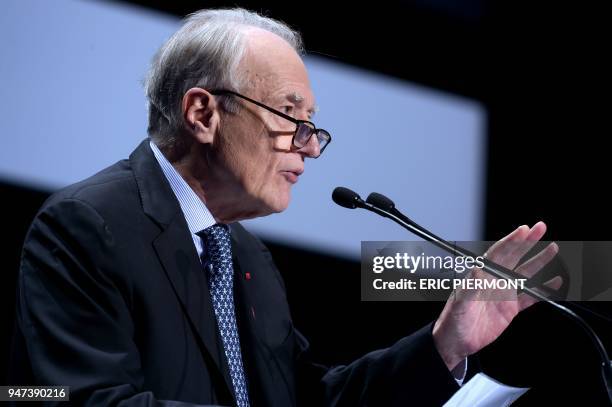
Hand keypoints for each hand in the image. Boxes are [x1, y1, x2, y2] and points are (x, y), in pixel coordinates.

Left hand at [432, 221, 561, 370]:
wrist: (455, 342)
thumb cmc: (452, 321)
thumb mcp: (459, 304)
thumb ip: (470, 288)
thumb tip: (477, 271)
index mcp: (480, 276)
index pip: (498, 253)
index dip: (511, 241)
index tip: (524, 230)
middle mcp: (492, 281)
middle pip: (513, 257)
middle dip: (527, 242)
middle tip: (540, 227)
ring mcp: (502, 294)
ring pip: (524, 274)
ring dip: (538, 261)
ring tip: (552, 248)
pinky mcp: (509, 309)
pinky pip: (530, 297)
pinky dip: (543, 290)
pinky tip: (554, 283)